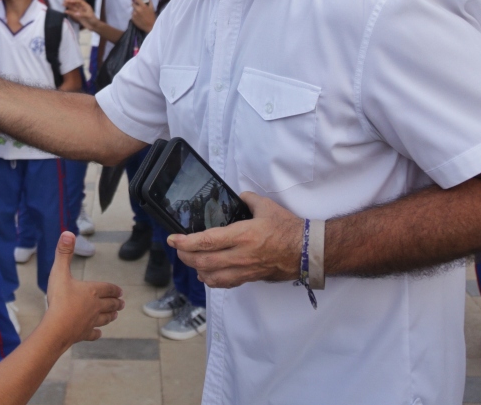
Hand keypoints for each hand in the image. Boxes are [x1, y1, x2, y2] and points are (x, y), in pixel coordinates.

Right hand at [40, 232, 123, 344]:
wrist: (57, 328)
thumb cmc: (59, 299)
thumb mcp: (59, 272)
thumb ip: (64, 253)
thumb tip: (67, 232)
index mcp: (92, 291)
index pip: (107, 289)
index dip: (114, 289)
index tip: (120, 291)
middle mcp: (95, 307)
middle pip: (110, 304)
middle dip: (116, 303)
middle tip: (122, 303)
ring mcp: (91, 322)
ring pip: (105, 318)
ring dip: (111, 316)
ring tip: (115, 315)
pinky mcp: (84, 334)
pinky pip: (93, 333)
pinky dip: (97, 333)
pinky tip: (98, 333)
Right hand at [64, 0, 97, 28]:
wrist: (94, 26)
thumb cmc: (93, 20)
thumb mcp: (89, 16)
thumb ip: (82, 14)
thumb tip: (75, 13)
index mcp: (86, 6)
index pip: (79, 1)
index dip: (74, 0)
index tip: (69, 1)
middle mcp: (82, 8)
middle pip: (75, 4)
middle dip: (70, 2)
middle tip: (64, 1)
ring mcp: (80, 12)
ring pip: (73, 8)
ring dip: (68, 6)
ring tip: (63, 4)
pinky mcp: (78, 17)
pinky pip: (73, 14)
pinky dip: (69, 12)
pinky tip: (65, 11)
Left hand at [129, 0, 155, 32]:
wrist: (150, 26)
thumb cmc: (152, 17)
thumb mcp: (152, 8)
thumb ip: (149, 1)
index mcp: (143, 6)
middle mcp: (137, 10)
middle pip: (133, 4)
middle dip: (135, 4)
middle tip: (137, 6)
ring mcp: (134, 14)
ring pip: (132, 9)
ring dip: (134, 10)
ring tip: (139, 13)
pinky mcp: (132, 19)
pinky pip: (132, 14)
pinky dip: (134, 14)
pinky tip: (138, 16)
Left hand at [168, 193, 302, 288]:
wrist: (307, 251)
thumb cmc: (288, 229)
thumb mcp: (266, 207)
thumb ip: (247, 200)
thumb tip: (238, 198)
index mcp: (242, 236)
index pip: (207, 241)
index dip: (186, 242)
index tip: (173, 239)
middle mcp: (241, 256)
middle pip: (203, 261)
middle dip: (185, 256)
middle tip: (178, 248)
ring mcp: (245, 270)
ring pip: (212, 276)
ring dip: (196, 269)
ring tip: (190, 259)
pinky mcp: (250, 278)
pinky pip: (226, 283)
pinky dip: (211, 280)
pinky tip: (206, 274)